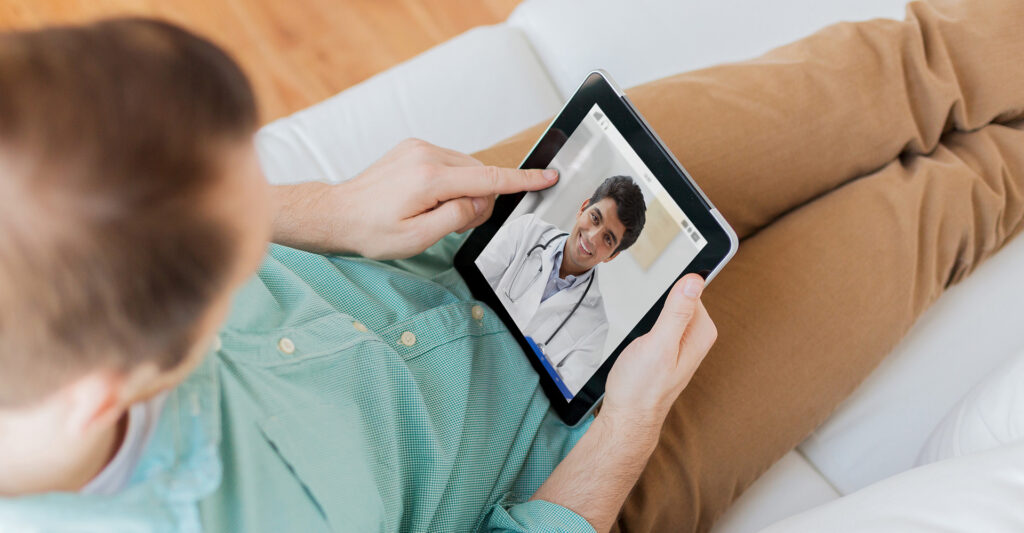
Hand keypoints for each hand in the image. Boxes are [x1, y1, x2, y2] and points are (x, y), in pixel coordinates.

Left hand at [272, 138, 558, 259]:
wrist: (337, 212)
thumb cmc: (370, 230)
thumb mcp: (417, 238)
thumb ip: (456, 217)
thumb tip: (479, 203)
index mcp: (430, 178)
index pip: (488, 179)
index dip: (522, 180)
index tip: (547, 176)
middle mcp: (426, 155)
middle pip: (479, 175)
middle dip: (478, 200)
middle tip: (452, 223)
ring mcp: (419, 148)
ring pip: (466, 169)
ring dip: (464, 191)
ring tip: (435, 213)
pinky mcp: (414, 148)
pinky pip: (450, 164)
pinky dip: (451, 182)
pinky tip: (430, 199)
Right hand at [602, 274, 717, 432]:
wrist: (628, 416)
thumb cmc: (641, 387)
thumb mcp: (658, 344)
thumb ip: (677, 312)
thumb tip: (694, 280)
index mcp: (701, 332)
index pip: (694, 289)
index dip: (672, 286)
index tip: (656, 295)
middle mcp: (697, 336)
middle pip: (681, 298)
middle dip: (659, 302)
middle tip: (646, 325)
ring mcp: (683, 343)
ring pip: (669, 310)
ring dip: (652, 314)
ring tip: (643, 336)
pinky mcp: (669, 348)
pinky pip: (663, 322)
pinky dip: (649, 323)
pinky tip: (641, 339)